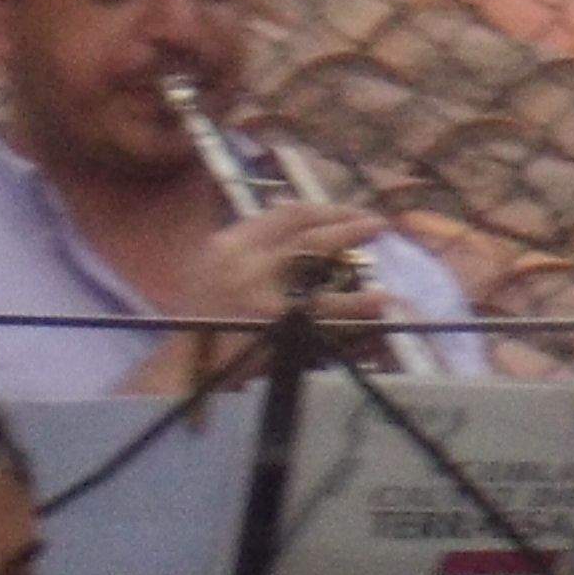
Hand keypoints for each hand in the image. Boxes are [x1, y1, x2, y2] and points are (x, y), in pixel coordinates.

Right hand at [177, 200, 393, 327]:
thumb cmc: (206, 317)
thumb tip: (289, 208)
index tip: (349, 213)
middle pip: (305, 230)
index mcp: (230, 244)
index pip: (285, 214)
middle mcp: (245, 260)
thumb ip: (252, 242)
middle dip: (346, 222)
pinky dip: (356, 304)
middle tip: (377, 224)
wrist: (189, 365)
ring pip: (317, 258)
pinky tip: (380, 300)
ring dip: (353, 248)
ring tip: (384, 249)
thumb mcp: (218, 267)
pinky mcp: (277, 323)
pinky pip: (326, 309)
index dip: (324, 209)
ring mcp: (261, 290)